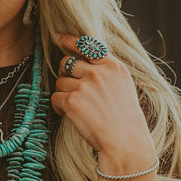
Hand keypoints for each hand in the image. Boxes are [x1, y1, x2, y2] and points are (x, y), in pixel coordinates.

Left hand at [52, 33, 155, 169]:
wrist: (125, 143)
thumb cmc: (125, 120)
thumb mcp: (123, 87)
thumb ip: (105, 73)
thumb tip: (80, 64)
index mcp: (113, 66)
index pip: (87, 45)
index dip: (69, 40)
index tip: (57, 37)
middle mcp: (99, 72)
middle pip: (67, 63)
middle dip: (64, 74)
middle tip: (70, 88)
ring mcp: (85, 85)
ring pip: (60, 82)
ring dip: (63, 94)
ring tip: (77, 108)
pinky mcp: (73, 100)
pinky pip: (55, 98)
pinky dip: (58, 107)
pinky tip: (68, 114)